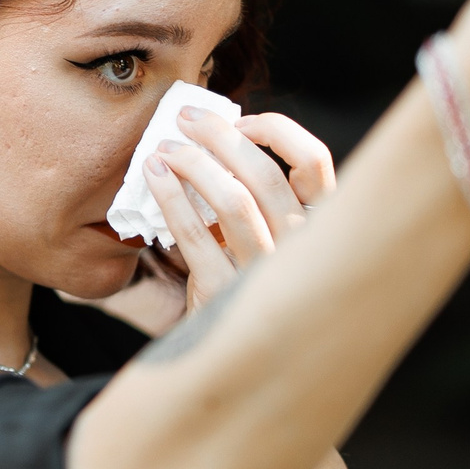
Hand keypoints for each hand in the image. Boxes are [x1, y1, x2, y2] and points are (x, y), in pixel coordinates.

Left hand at [142, 108, 337, 317]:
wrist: (227, 348)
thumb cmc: (242, 276)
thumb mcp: (264, 234)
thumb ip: (258, 192)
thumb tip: (218, 131)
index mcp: (315, 225)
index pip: (315, 162)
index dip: (277, 132)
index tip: (240, 122)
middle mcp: (298, 249)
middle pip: (266, 175)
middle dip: (219, 137)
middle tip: (184, 119)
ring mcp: (263, 273)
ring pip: (234, 200)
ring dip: (193, 163)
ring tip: (163, 149)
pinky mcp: (223, 291)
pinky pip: (195, 233)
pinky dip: (170, 196)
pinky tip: (154, 175)